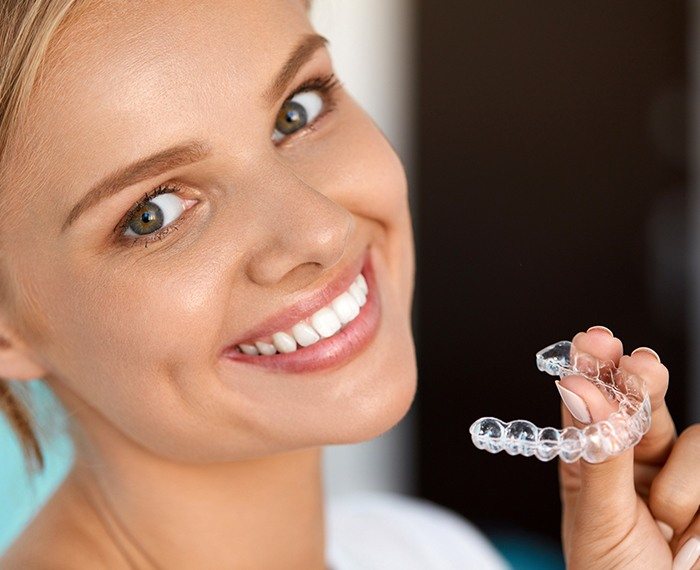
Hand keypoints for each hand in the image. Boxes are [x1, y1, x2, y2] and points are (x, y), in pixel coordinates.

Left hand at [557, 326, 699, 569]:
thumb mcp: (600, 518)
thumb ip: (600, 453)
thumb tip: (581, 388)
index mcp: (592, 459)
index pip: (590, 400)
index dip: (594, 367)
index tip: (596, 341)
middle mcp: (636, 458)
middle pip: (643, 400)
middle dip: (642, 381)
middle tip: (639, 366)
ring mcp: (682, 475)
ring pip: (695, 438)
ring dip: (681, 487)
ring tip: (667, 529)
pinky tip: (691, 538)